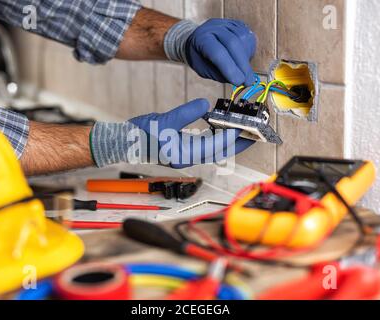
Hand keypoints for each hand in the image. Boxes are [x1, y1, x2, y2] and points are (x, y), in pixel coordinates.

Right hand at [128, 99, 253, 168]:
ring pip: (215, 150)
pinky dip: (217, 137)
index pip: (215, 146)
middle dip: (238, 142)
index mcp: (184, 154)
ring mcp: (187, 155)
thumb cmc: (141, 134)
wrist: (126, 142)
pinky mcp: (185, 150)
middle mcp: (188, 158)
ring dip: (229, 140)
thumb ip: (185, 113)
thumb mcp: (164, 121)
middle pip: (220, 152)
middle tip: (253, 132)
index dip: (231, 136)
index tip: (244, 126)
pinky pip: (207, 145)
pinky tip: (221, 127)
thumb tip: (204, 104)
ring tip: (242, 129)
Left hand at [185, 19, 256, 85]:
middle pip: (233, 43)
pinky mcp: (237, 24)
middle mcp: (214, 27)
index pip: (217, 53)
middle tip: (248, 81)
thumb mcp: (204, 70)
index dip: (230, 68)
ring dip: (246, 58)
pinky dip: (249, 51)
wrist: (197, 40)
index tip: (239, 82)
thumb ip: (219, 74)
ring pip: (243, 38)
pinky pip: (249, 37)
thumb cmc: (200, 58)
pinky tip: (244, 59)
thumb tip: (240, 79)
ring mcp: (226, 23)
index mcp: (201, 38)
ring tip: (243, 70)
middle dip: (243, 65)